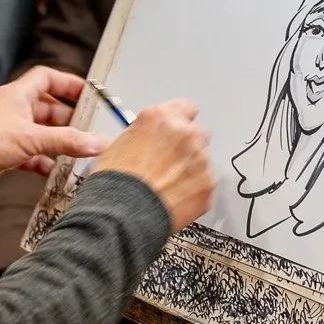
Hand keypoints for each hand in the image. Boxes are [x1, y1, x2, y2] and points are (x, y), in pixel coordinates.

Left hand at [0, 66, 103, 192]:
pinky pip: (33, 155)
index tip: (88, 94)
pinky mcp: (7, 153)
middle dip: (70, 120)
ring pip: (43, 134)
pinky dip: (46, 162)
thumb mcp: (31, 138)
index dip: (68, 83)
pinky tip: (58, 172)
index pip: (47, 78)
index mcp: (19, 95)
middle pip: (49, 109)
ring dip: (60, 143)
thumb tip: (97, 142)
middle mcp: (15, 110)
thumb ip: (66, 140)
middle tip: (90, 131)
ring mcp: (11, 132)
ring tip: (80, 153)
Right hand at [91, 99, 213, 231]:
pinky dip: (193, 190)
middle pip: (197, 133)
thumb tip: (149, 139)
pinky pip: (205, 183)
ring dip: (189, 170)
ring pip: (202, 160)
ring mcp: (200, 159)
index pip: (185, 107)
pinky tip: (174, 199)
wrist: (122, 215)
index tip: (175, 131)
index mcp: (161, 118)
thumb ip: (144, 134)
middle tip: (169, 163)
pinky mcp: (208, 184)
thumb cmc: (115, 184)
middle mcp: (185, 134)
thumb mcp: (119, 144)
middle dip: (187, 146)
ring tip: (167, 187)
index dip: (179, 121)